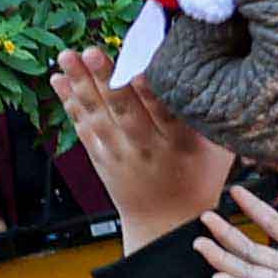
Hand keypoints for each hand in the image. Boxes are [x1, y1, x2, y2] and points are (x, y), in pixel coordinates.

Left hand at [47, 43, 237, 247]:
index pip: (165, 114)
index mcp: (180, 144)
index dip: (151, 93)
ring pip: (99, 116)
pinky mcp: (102, 159)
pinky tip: (58, 79)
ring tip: (67, 56)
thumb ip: (214, 115)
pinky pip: (84, 128)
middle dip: (107, 79)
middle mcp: (147, 148)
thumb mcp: (218, 151)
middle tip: (91, 51)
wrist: (167, 226)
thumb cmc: (199, 179)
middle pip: (125, 111)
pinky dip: (70, 103)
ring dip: (80, 83)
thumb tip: (218, 70)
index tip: (138, 71)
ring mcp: (121, 154)